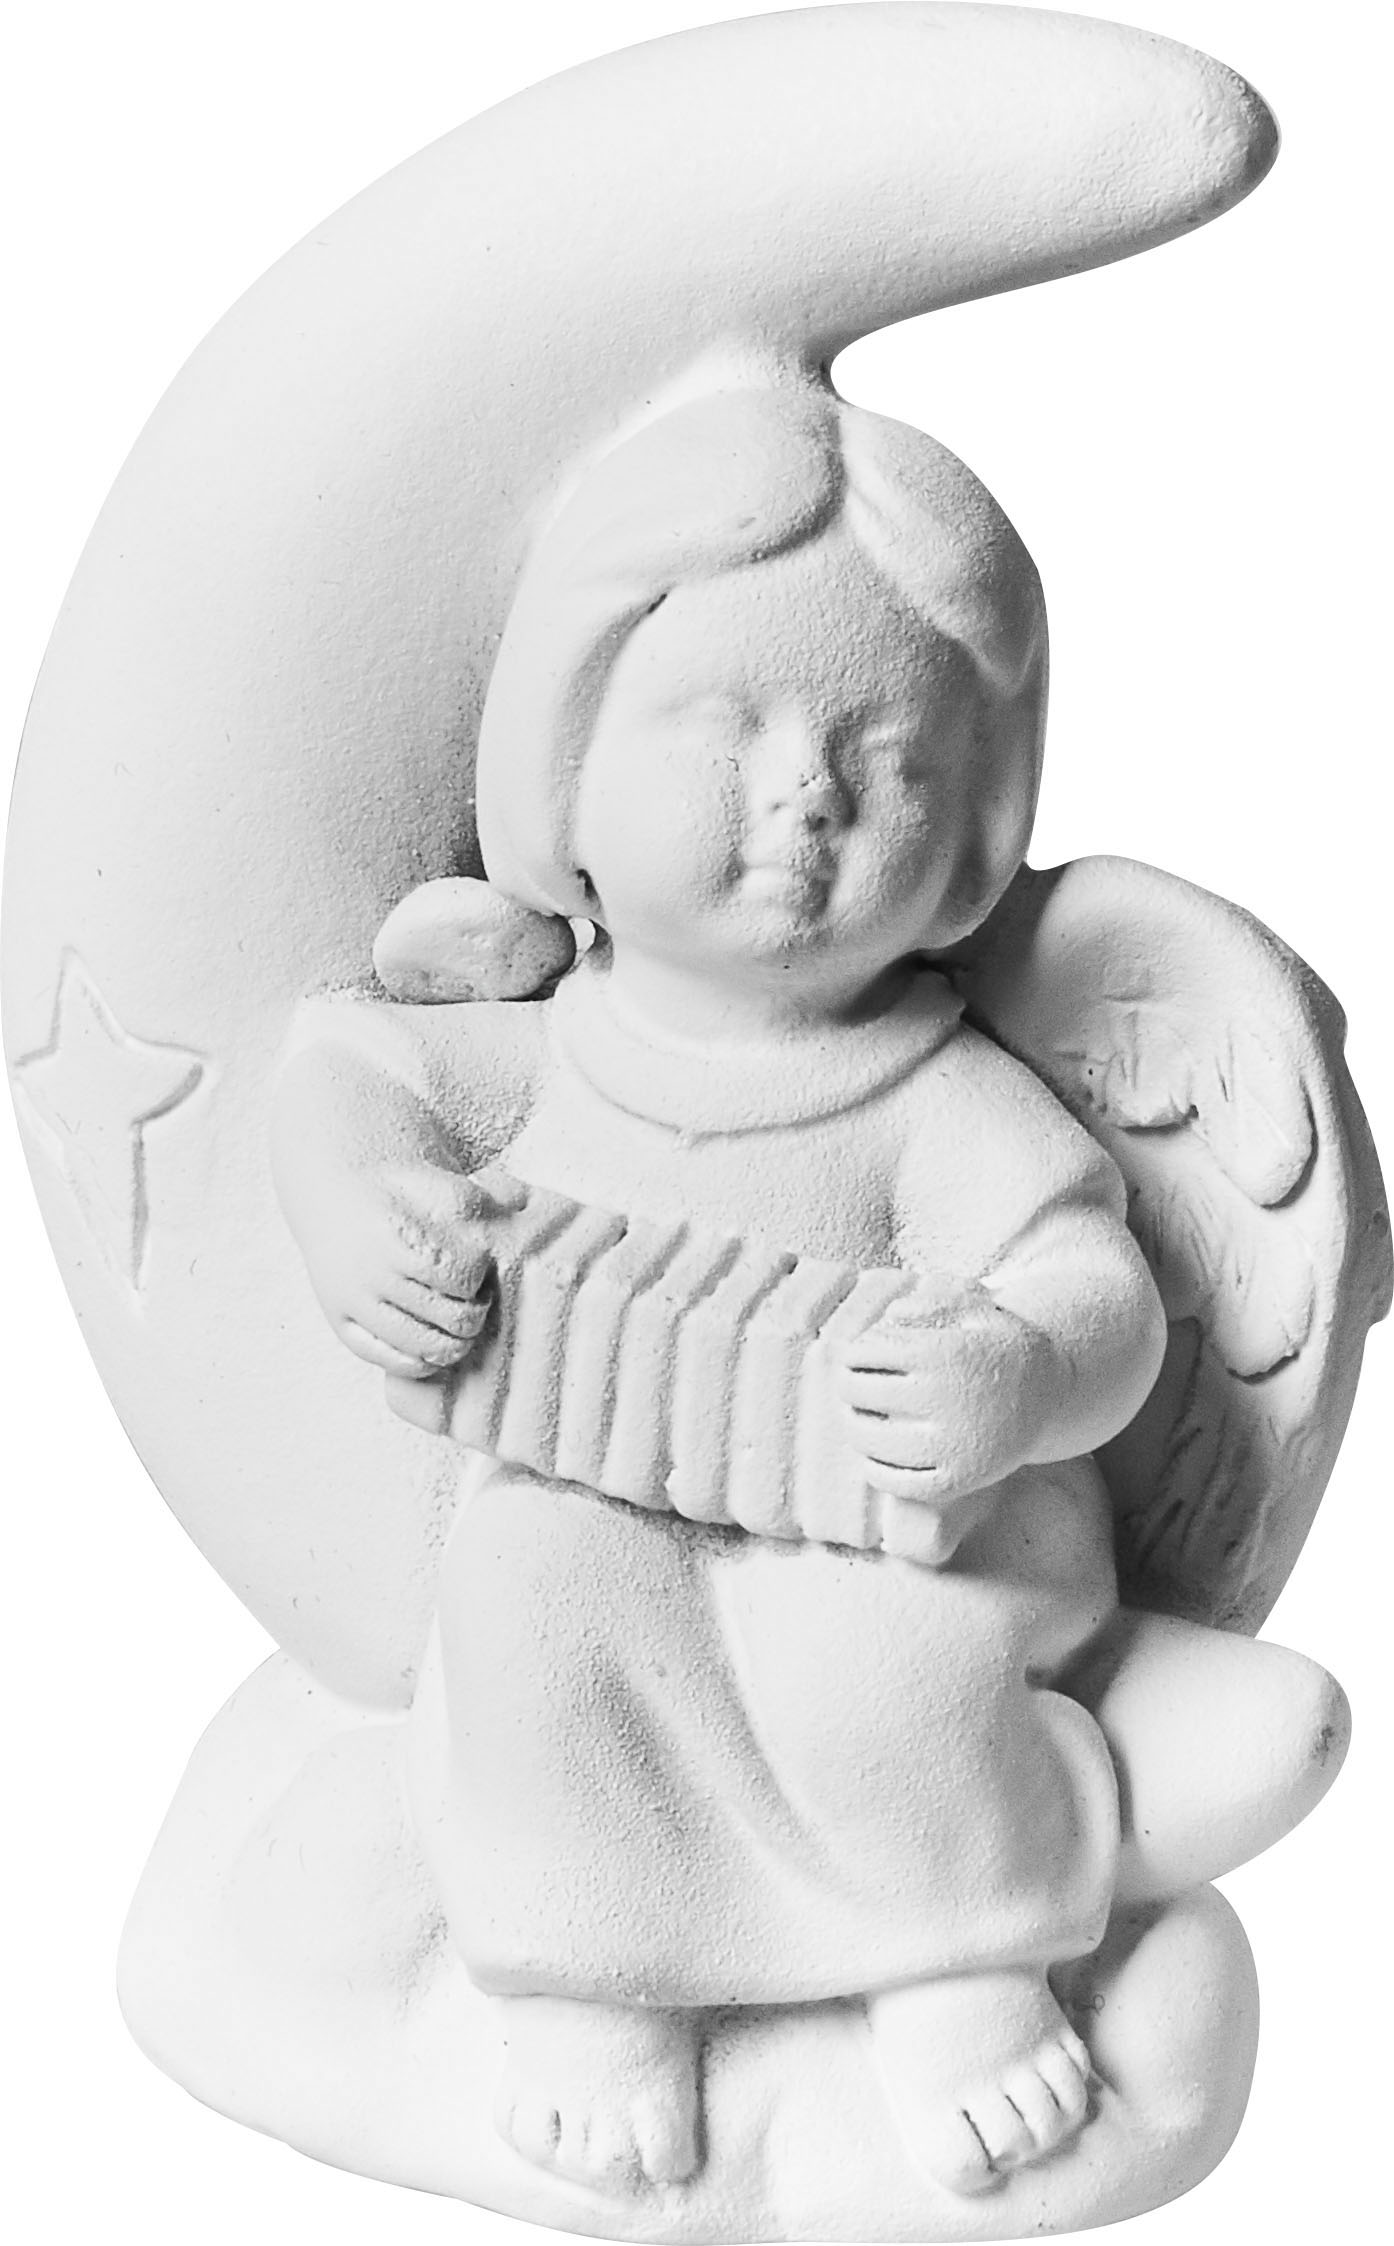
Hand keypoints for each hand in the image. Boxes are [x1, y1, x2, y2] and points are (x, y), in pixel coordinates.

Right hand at [302, 1162, 524, 1378]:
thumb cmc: (399, 1189)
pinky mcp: (342, 1325)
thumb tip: (521, 1220)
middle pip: (453, 1319)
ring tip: (459, 1320)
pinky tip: (434, 1340)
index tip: (478, 1265)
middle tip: (474, 1296)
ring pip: (425, 1347)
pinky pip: (391, 1362)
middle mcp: (372, 1275)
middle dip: (475, 1310)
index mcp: (398, 1237)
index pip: (464, 1277)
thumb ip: (477, 1204)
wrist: (336, 1191)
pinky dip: (423, 1360)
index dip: (480, 1275)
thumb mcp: (437, 1182)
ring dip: (456, 1341)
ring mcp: (354, 1304)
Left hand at [838, 1280, 1056, 1537]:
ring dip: (853, 1425)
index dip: (852, 1352)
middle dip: (847, 1384)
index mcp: (944, 1354)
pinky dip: (873, 1468)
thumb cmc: (997, 1345)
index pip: (865, 1352)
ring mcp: (950, 1445)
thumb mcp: (974, 1308)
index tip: (852, 1355)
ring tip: (855, 1416)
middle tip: (848, 1383)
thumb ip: (928, 1302)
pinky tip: (873, 1453)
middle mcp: (945, 1400)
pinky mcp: (955, 1479)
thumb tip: (889, 1316)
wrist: (1050, 1394)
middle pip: (858, 1393)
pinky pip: (894, 1481)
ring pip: (868, 1439)